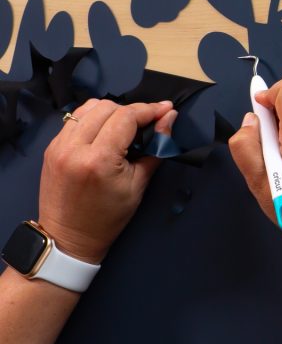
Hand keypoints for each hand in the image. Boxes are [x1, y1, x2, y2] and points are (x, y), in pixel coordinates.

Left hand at [38, 99, 176, 263]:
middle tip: (148, 122)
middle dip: (132, 110)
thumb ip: (155, 148)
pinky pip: (75, 119)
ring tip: (126, 125)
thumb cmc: (107, 217)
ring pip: (88, 107)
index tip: (166, 109)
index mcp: (99, 160)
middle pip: (107, 107)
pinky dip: (94, 118)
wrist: (68, 236)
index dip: (149, 110)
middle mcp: (75, 147)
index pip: (126, 117)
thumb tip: (168, 119)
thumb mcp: (138, 185)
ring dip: (112, 111)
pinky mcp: (52, 147)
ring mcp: (59, 145)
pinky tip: (105, 131)